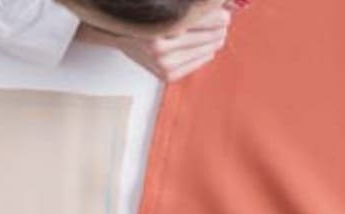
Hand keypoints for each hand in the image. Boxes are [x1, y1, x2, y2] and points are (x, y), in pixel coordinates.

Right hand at [76, 7, 231, 80]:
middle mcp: (160, 46)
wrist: (120, 34)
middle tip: (223, 18)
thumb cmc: (144, 16)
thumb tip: (224, 5)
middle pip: (209, 34)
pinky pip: (200, 61)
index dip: (216, 11)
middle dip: (220, 24)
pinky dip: (206, 52)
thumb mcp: (163, 5)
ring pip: (208, 48)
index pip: (201, 17)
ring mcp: (164, 64)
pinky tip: (203, 46)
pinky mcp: (167, 75)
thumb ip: (190, 6)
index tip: (224, 8)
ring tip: (215, 31)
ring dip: (215, 38)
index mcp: (159, 25)